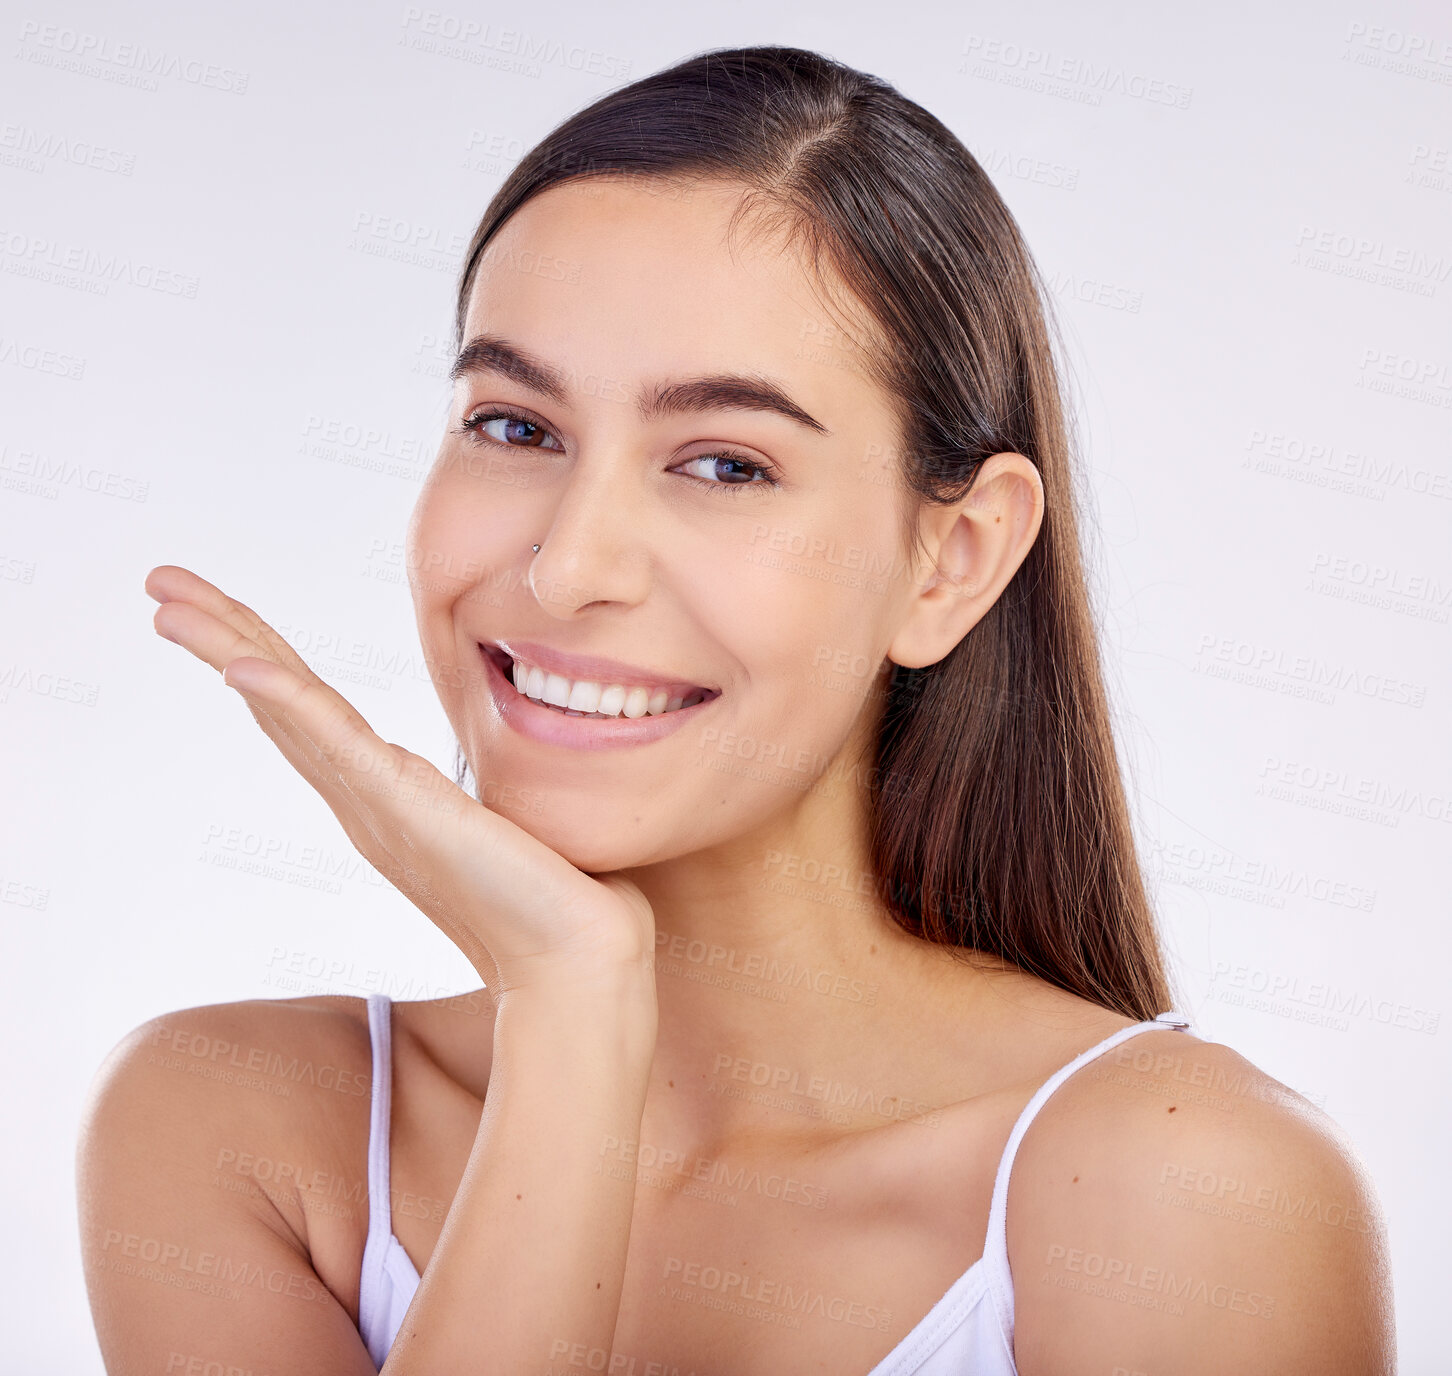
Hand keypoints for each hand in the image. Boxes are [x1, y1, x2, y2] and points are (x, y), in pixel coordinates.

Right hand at [144, 565, 656, 997]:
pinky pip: (333, 741)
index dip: (258, 652)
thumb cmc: (549, 896)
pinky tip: (239, 665)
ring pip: (285, 708)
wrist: (577, 957)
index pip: (306, 707)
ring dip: (224, 648)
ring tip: (166, 601)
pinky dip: (284, 700)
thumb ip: (466, 796)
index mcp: (380, 795)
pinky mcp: (403, 807)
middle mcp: (362, 799)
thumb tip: (487, 781)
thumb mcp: (494, 821)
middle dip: (218, 633)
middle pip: (276, 697)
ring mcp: (375, 803)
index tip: (211, 607)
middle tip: (159, 582)